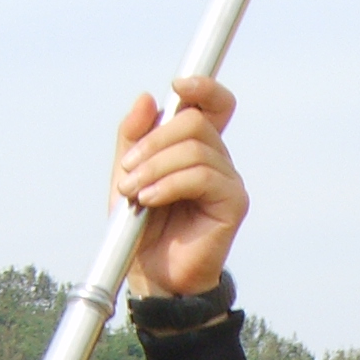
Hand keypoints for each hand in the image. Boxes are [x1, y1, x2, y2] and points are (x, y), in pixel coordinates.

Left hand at [110, 77, 245, 298]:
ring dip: (154, 168)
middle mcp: (218, 159)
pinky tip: (150, 200)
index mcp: (196, 148)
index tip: (177, 84)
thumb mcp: (126, 174)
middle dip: (154, 140)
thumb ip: (133, 137)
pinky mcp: (233, 203)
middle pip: (195, 120)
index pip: (214, 104)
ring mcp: (228, 180)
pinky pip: (201, 176)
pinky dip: (169, 185)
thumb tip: (147, 98)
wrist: (152, 275)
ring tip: (133, 193)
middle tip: (128, 171)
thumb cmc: (141, 227)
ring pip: (194, 149)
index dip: (203, 86)